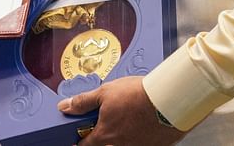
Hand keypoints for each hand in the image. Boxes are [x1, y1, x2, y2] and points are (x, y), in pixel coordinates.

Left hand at [59, 76, 183, 145]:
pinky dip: (138, 133)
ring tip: (127, 116)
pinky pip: (140, 142)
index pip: (85, 145)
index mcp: (105, 135)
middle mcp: (120, 145)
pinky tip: (142, 120)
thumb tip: (66, 107)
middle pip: (105, 144)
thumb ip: (83, 102)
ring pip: (123, 143)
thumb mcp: (104, 92)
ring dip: (122, 133)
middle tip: (107, 120)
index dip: (79, 140)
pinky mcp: (153, 145)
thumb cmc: (138, 95)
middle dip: (102, 134)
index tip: (78, 136)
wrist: (167, 100)